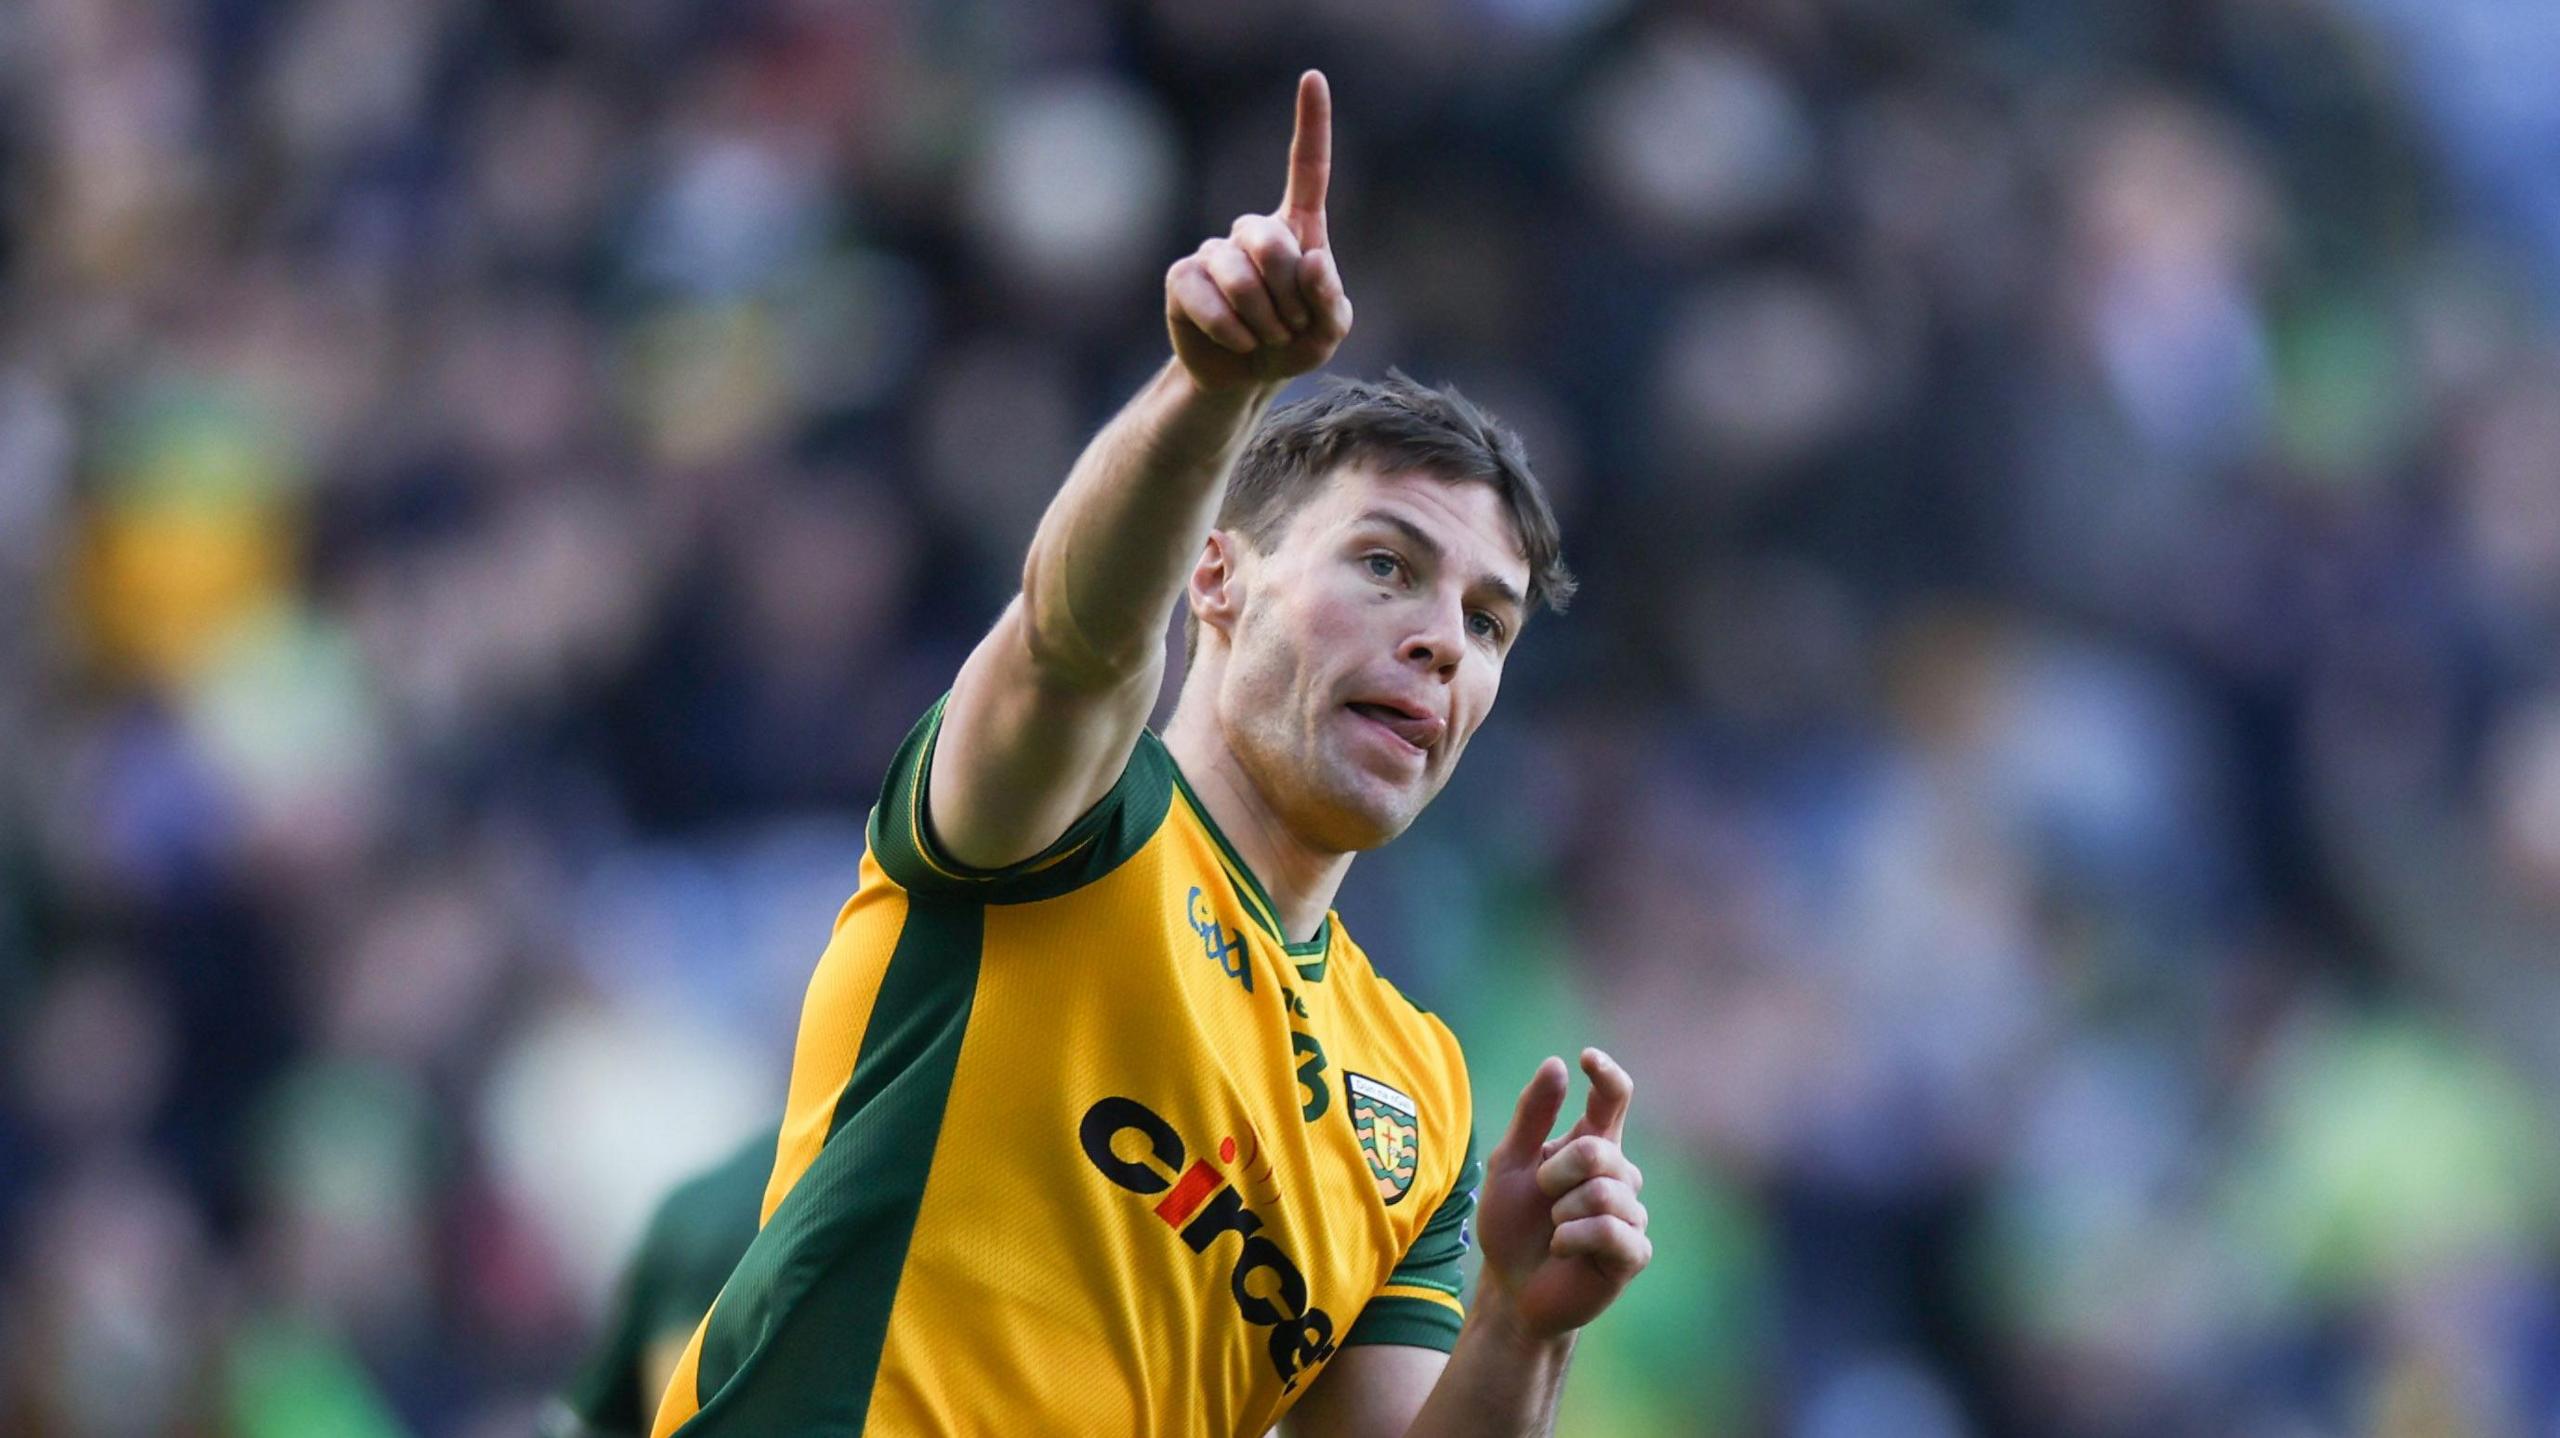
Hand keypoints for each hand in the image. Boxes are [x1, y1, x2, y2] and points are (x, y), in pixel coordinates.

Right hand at [1165, 70, 1353, 390]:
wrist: (1244, 378)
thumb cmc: (1294, 345)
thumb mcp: (1328, 332)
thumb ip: (1332, 299)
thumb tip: (1313, 257)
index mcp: (1297, 230)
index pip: (1306, 169)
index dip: (1311, 124)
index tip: (1313, 77)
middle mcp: (1252, 232)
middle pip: (1271, 241)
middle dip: (1288, 293)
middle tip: (1291, 325)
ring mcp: (1213, 252)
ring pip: (1240, 275)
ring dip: (1263, 319)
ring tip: (1266, 337)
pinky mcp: (1182, 279)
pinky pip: (1207, 298)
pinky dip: (1231, 330)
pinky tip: (1239, 342)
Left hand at [1472, 1049, 1651, 1341]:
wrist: (1511, 1288)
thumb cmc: (1512, 1225)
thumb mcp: (1509, 1164)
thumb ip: (1531, 1116)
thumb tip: (1557, 1064)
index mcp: (1591, 1146)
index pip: (1613, 1099)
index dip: (1607, 1075)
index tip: (1586, 1058)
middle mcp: (1619, 1174)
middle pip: (1597, 1150)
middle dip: (1556, 1173)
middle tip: (1542, 1195)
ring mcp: (1631, 1214)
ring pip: (1604, 1192)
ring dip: (1562, 1212)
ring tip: (1554, 1229)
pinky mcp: (1634, 1252)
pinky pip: (1610, 1231)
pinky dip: (1572, 1239)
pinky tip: (1563, 1249)